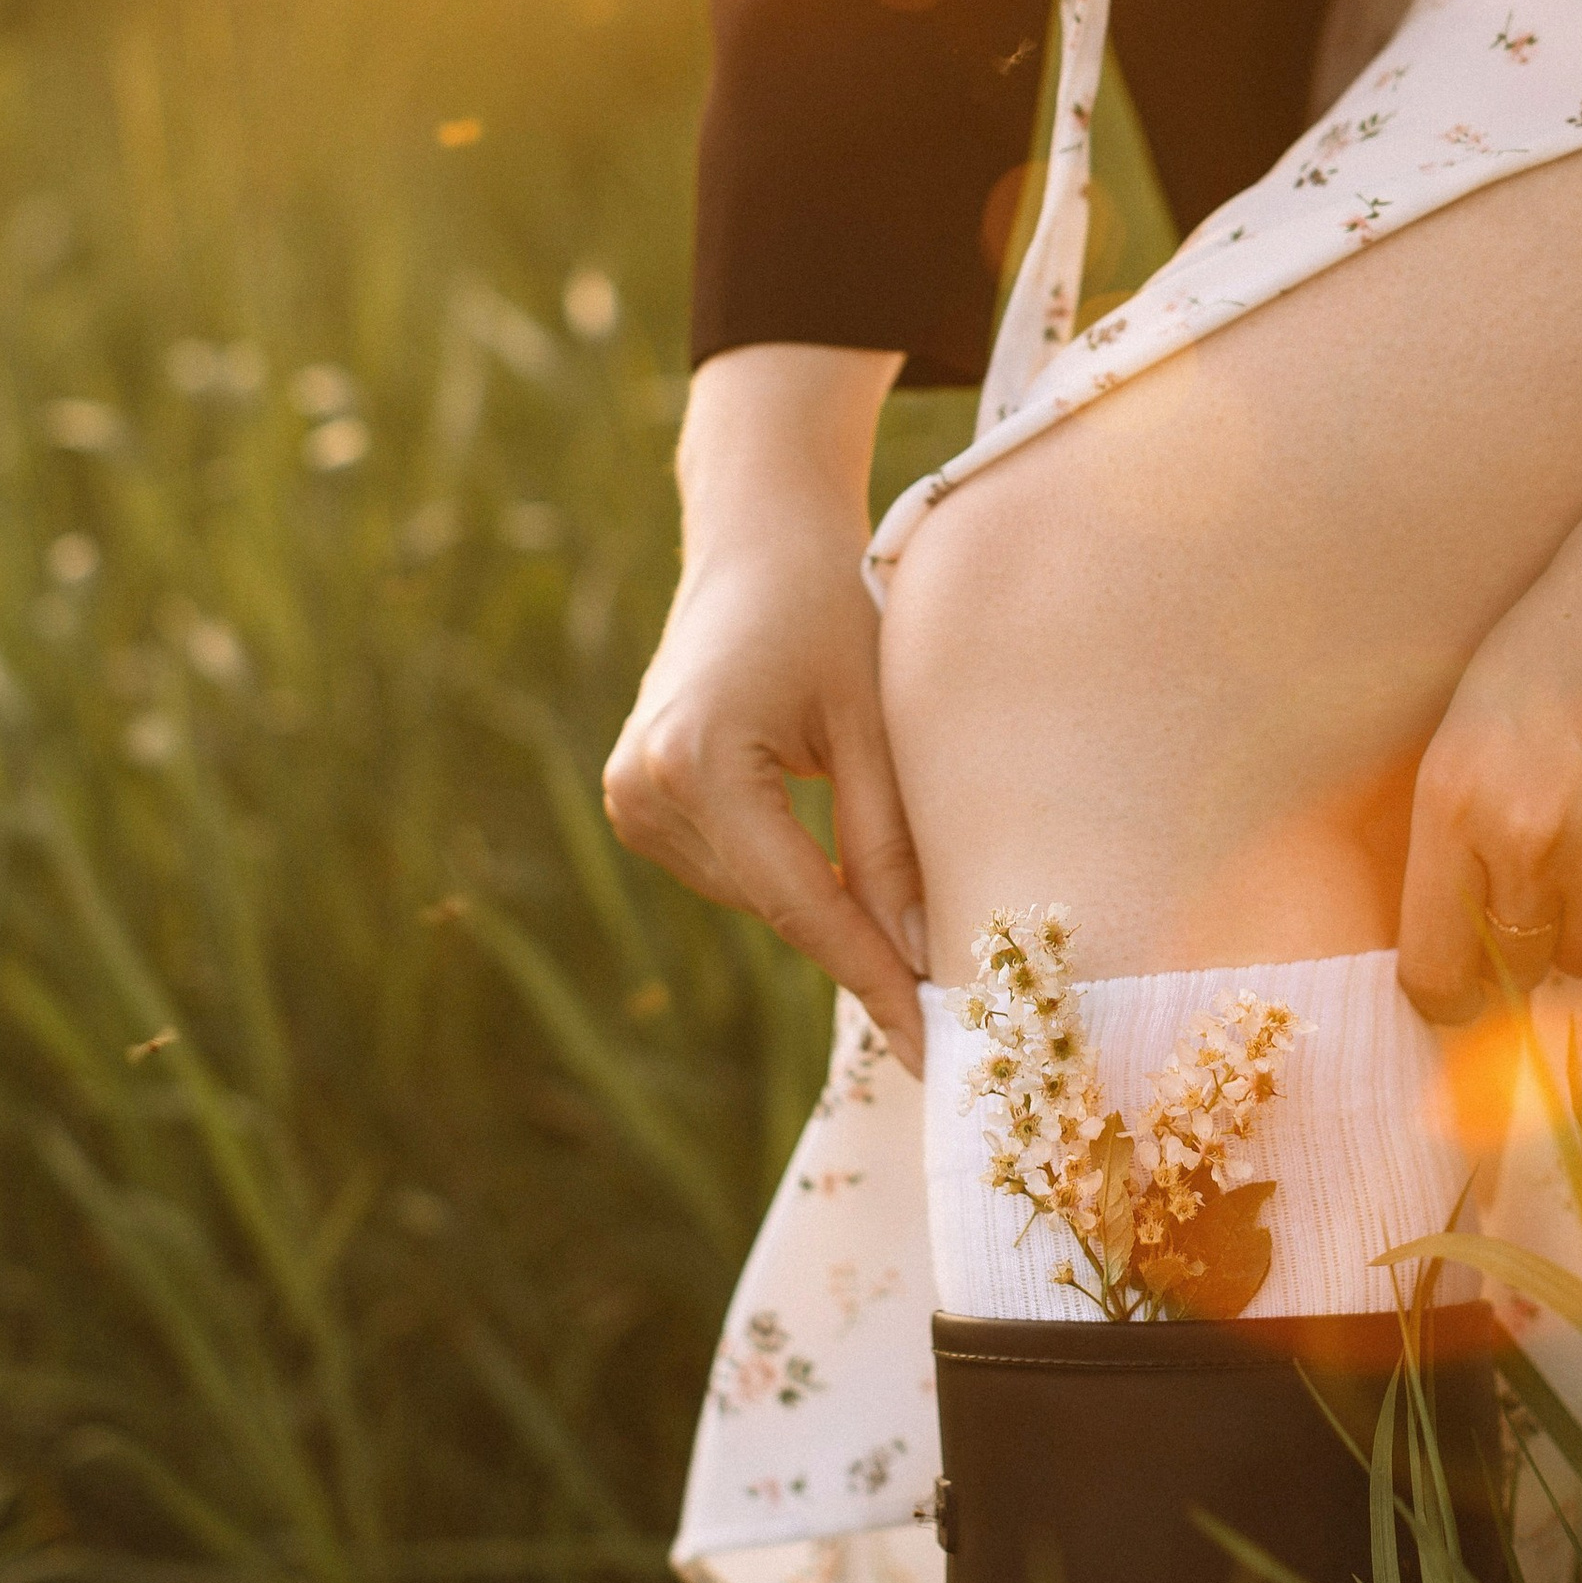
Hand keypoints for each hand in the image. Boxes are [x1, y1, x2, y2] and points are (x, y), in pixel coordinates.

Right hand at [604, 345, 929, 1064]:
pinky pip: (734, 868)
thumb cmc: (830, 609)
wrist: (758, 538)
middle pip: (777, 905)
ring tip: (897, 889)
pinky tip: (834, 851)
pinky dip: (790, 871)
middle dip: (861, 942)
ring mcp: (630, 797)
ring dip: (824, 901)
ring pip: (757, 896)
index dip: (873, 978)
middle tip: (950, 991)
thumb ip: (889, 845)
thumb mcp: (875, 724)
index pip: (801, 903)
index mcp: (699, 761)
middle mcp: (645, 788)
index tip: (933, 1044)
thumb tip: (922, 963)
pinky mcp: (637, 798)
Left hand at [1396, 414, 1581, 1021]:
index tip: (1460, 983)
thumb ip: (1465, 821)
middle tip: (1550, 869)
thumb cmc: (1576, 616)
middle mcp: (1532, 845)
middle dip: (1526, 933)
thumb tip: (1463, 924)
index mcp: (1456, 799)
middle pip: (1518, 967)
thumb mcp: (1477, 709)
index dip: (1447, 989)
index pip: (1433, 969)